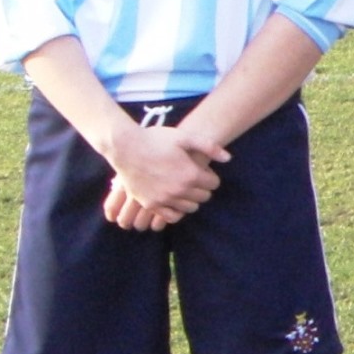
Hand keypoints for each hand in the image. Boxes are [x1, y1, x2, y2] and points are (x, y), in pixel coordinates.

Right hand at [103, 122, 228, 224]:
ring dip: (190, 199)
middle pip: (204, 197)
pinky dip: (176, 210)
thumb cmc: (155, 139)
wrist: (124, 146)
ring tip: (183, 187)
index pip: (214, 184)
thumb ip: (209, 147)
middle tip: (193, 179)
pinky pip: (170, 216)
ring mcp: (164, 199)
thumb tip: (228, 159)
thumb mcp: (184, 137)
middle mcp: (179, 190)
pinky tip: (173, 200)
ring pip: (190, 208)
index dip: (210, 177)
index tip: (202, 171)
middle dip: (203, 188)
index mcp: (191, 174)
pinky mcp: (150, 204)